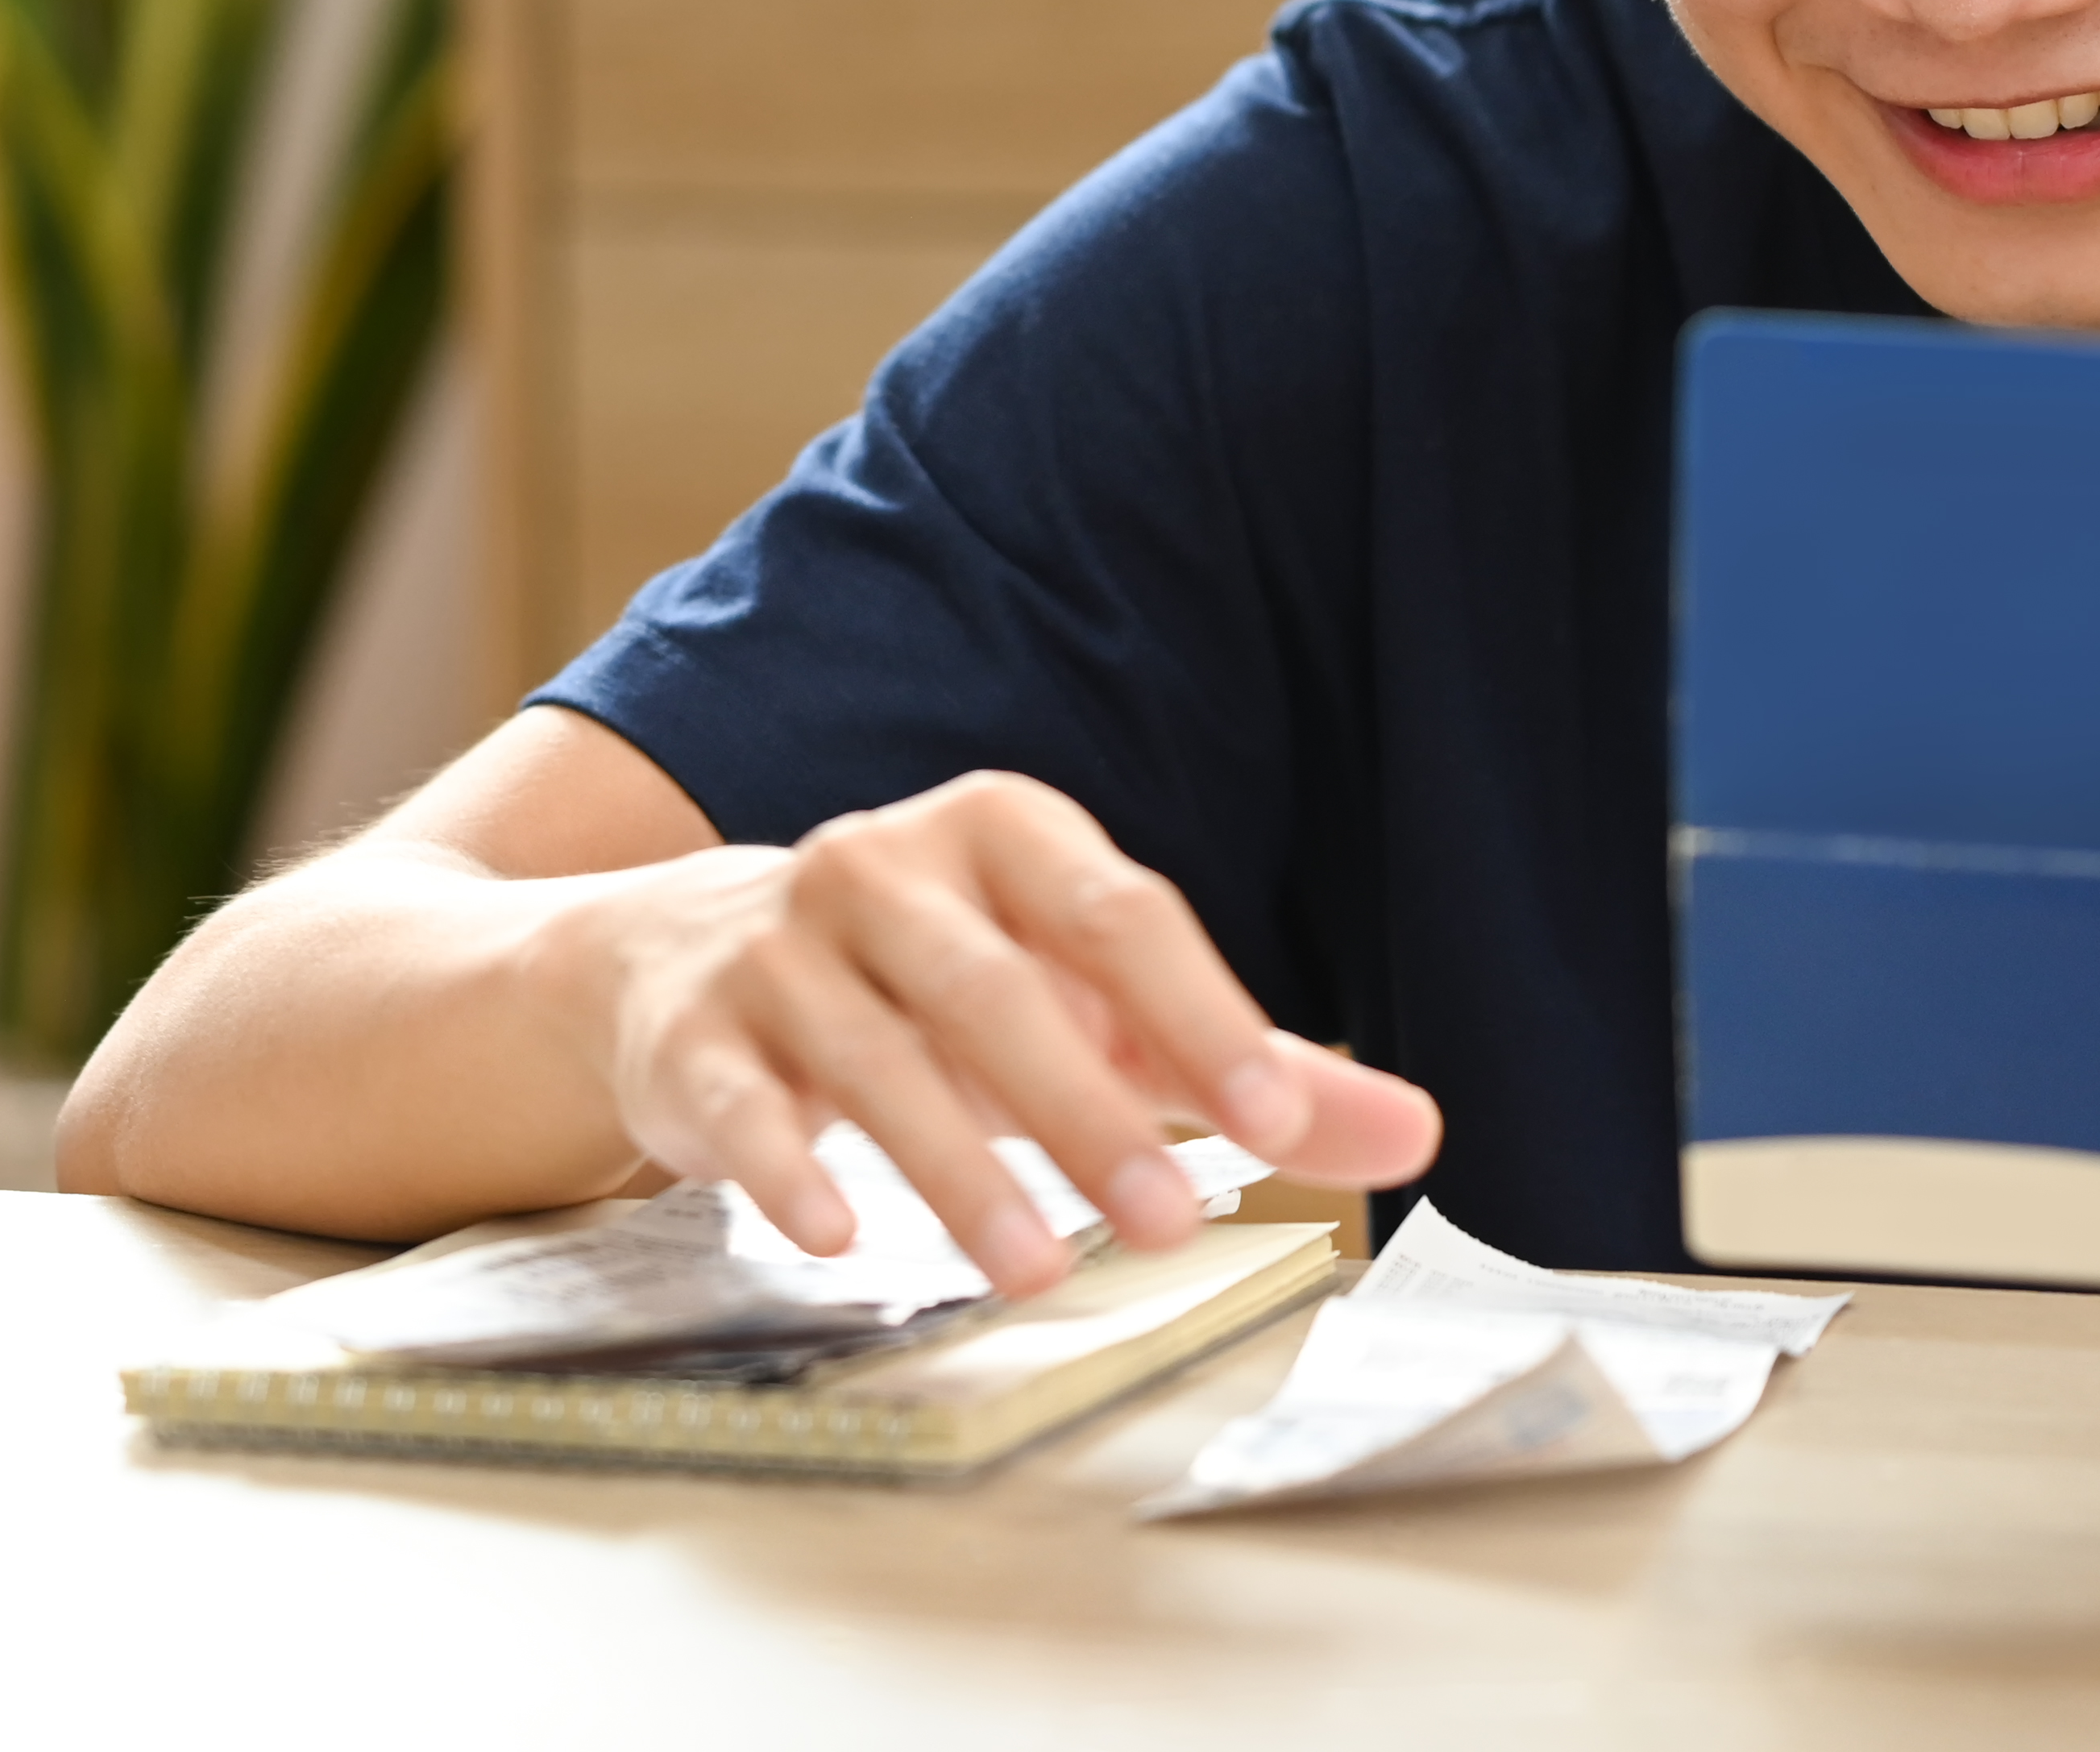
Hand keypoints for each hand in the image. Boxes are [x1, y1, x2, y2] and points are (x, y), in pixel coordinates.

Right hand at [518, 769, 1442, 1298]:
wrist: (683, 962)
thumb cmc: (934, 987)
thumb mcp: (1089, 1005)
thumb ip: (1239, 1063)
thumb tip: (1415, 1131)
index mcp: (1005, 834)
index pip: (1121, 915)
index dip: (1202, 1019)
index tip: (1273, 1126)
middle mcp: (886, 866)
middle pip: (995, 985)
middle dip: (1086, 1108)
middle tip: (1171, 1220)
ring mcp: (777, 944)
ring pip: (874, 1051)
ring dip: (959, 1164)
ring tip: (1037, 1266)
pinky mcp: (693, 1033)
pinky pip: (740, 1097)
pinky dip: (785, 1163)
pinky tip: (834, 1231)